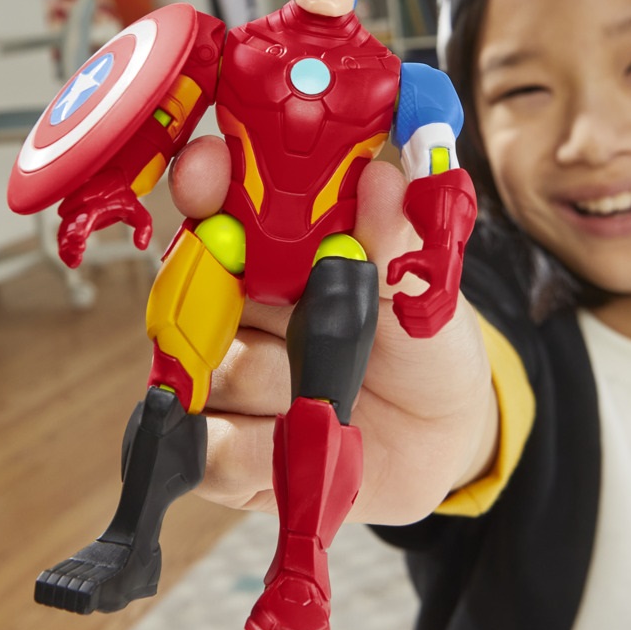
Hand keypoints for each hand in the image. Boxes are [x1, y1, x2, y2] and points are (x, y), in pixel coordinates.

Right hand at [57, 171, 152, 267]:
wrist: (111, 179)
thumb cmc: (125, 198)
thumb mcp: (139, 212)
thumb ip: (143, 229)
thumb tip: (141, 246)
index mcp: (97, 203)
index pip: (85, 217)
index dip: (79, 231)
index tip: (80, 246)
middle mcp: (81, 205)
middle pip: (69, 225)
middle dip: (69, 241)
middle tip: (75, 254)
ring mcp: (73, 209)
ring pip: (63, 229)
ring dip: (65, 245)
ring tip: (72, 261)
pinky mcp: (69, 214)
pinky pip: (62, 229)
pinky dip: (63, 243)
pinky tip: (69, 256)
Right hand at [191, 160, 495, 526]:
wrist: (442, 438)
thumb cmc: (428, 348)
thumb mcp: (425, 292)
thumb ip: (395, 243)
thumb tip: (379, 179)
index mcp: (284, 256)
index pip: (224, 206)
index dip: (206, 185)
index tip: (204, 178)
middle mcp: (244, 310)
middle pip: (188, 292)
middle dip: (217, 302)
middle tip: (283, 316)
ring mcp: (231, 380)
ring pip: (206, 372)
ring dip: (272, 383)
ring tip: (338, 394)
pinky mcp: (230, 452)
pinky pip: (209, 451)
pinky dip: (251, 450)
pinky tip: (301, 445)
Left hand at [387, 245, 460, 337]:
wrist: (448, 258)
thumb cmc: (430, 258)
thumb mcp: (411, 256)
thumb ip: (396, 265)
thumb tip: (390, 282)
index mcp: (444, 289)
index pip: (423, 307)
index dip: (405, 304)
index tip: (397, 294)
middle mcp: (450, 303)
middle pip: (424, 320)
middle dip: (404, 314)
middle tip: (396, 302)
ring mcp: (449, 312)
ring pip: (427, 329)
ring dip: (408, 322)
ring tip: (400, 309)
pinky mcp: (446, 317)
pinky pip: (430, 331)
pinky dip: (415, 329)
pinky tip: (406, 316)